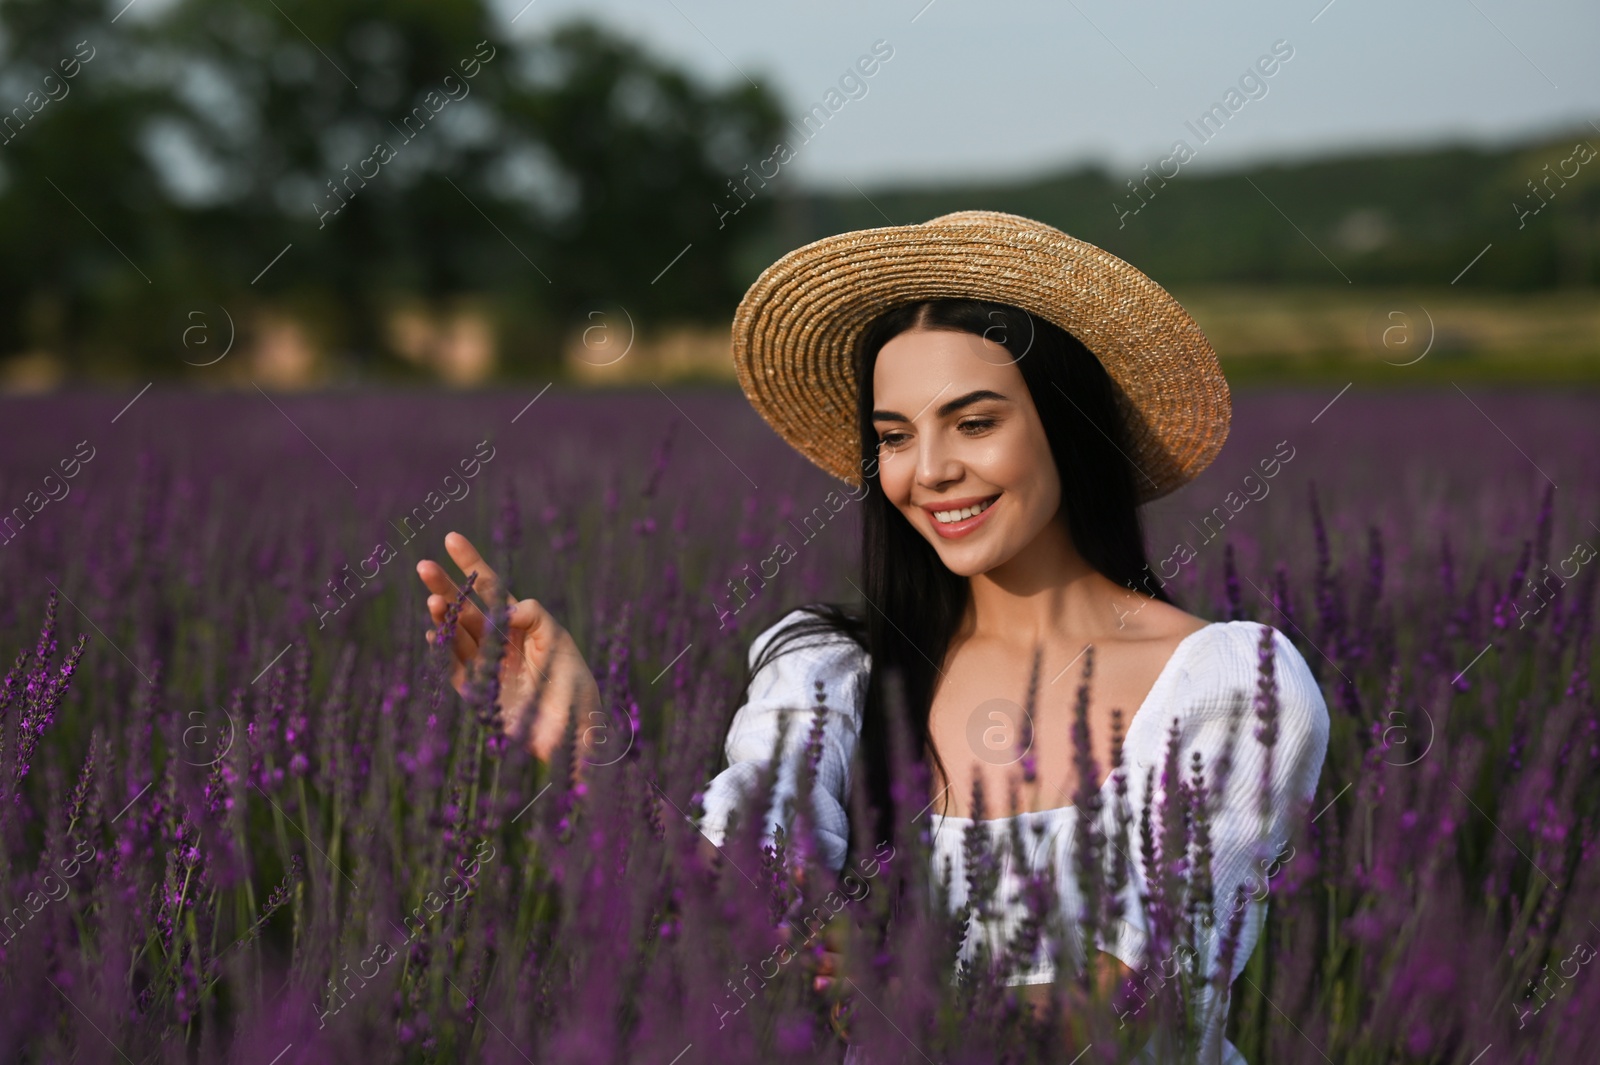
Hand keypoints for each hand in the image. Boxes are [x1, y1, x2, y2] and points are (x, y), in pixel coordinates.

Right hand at [416, 531, 601, 764]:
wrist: (573, 731)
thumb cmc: (574, 684)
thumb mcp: (559, 642)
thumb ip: (534, 617)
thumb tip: (505, 608)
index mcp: (520, 624)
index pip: (491, 587)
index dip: (472, 563)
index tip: (451, 539)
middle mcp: (498, 642)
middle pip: (466, 608)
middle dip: (446, 588)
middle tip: (424, 567)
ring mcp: (485, 666)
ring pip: (457, 635)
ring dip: (444, 616)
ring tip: (433, 600)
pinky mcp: (477, 694)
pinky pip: (454, 668)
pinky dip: (443, 652)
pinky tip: (435, 633)